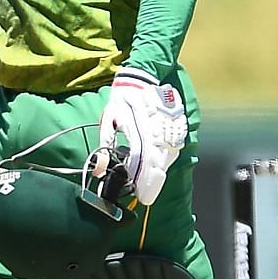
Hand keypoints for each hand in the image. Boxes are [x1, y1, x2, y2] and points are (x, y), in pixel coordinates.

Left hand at [96, 68, 187, 207]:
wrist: (140, 82)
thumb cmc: (121, 104)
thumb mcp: (108, 120)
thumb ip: (105, 144)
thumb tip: (99, 169)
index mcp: (136, 121)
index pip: (140, 153)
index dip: (139, 174)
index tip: (137, 190)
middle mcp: (155, 124)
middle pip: (156, 157)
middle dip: (151, 180)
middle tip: (146, 196)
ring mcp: (169, 124)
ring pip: (168, 154)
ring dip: (160, 172)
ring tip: (151, 187)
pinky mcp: (178, 124)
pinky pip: (175, 147)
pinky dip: (167, 161)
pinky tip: (160, 170)